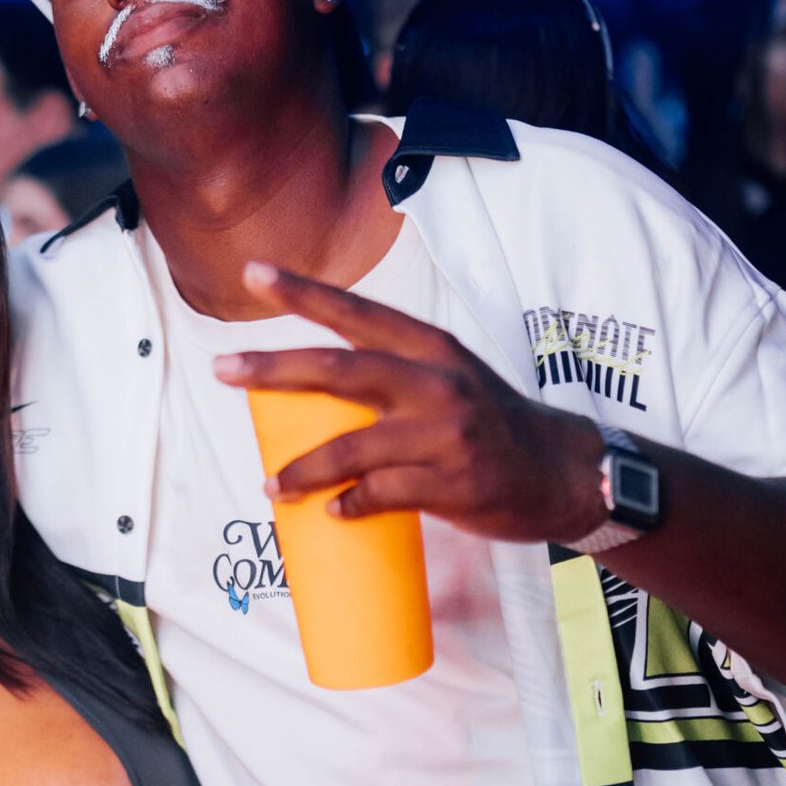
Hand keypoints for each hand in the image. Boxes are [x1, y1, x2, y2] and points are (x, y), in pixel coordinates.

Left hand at [213, 262, 602, 542]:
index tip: (254, 272)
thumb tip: (320, 388)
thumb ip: (396, 375)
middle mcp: (436, 383)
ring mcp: (444, 435)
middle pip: (340, 370)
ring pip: (352, 448)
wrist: (563, 472)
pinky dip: (349, 505)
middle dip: (275, 369)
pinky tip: (333, 513)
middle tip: (222, 368)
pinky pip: (380, 495)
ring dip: (303, 469)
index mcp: (432, 349)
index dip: (304, 292)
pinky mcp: (451, 484)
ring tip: (271, 485)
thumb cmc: (495, 426)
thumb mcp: (452, 379)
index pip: (358, 313)